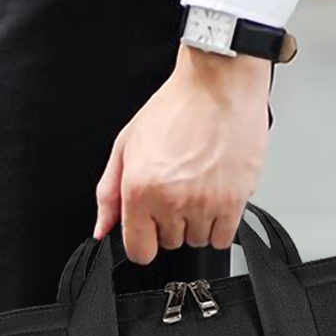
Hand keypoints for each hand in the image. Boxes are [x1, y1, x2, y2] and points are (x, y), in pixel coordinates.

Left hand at [94, 45, 271, 263]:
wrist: (218, 84)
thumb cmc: (176, 108)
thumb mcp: (127, 144)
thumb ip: (109, 193)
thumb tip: (102, 228)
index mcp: (140, 189)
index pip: (139, 251)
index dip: (143, 241)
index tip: (150, 228)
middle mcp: (172, 201)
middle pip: (169, 243)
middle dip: (171, 222)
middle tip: (178, 188)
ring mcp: (204, 203)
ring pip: (197, 240)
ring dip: (197, 223)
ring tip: (199, 187)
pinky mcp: (233, 201)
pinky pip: (222, 238)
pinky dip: (219, 225)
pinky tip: (216, 197)